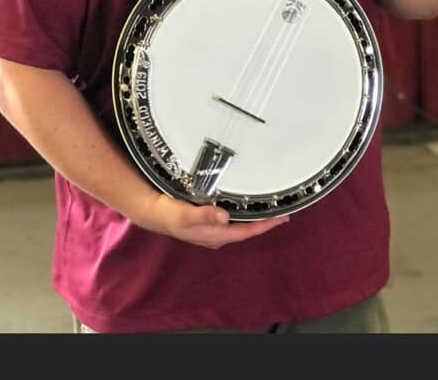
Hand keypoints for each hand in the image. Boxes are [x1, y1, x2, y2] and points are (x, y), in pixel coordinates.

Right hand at [149, 193, 288, 248]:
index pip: (248, 231)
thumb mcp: (185, 214)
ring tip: (271, 207)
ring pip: (241, 223)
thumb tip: (224, 216)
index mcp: (216, 235)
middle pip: (248, 228)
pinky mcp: (210, 219)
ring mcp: (214, 228)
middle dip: (265, 221)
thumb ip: (204, 215)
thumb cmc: (169, 214)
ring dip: (256, 216)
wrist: (154, 212)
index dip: (266, 225)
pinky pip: (233, 216)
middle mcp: (218, 234)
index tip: (282, 218)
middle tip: (283, 211)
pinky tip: (248, 203)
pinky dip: (244, 211)